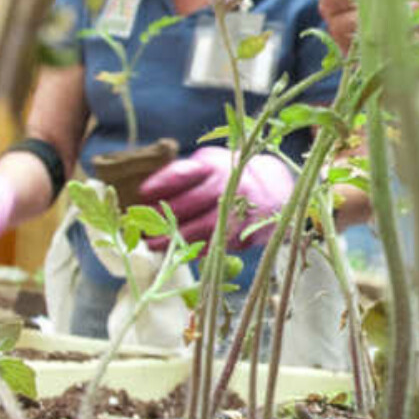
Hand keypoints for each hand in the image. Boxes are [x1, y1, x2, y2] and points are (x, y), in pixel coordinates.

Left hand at [137, 147, 294, 251]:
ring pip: (206, 226)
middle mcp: (229, 183)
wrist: (277, 187)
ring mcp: (241, 207)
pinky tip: (183, 253)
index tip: (142, 193)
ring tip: (156, 246)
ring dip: (179, 238)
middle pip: (192, 201)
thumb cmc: (230, 176)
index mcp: (215, 165)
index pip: (184, 173)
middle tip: (143, 232)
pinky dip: (200, 249)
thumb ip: (184, 175)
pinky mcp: (249, 228)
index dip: (162, 183)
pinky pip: (221, 241)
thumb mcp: (210, 165)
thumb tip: (148, 193)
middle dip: (164, 218)